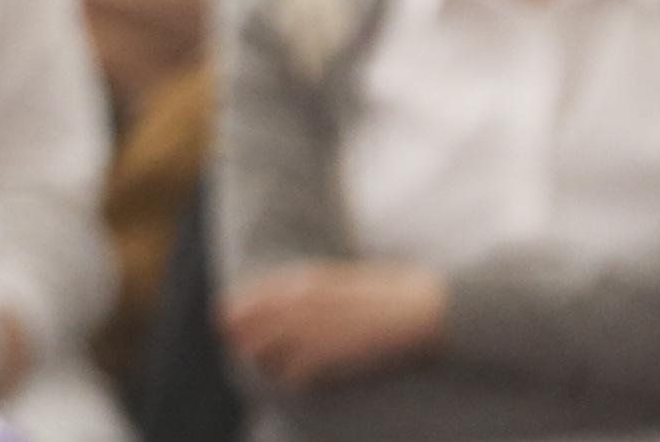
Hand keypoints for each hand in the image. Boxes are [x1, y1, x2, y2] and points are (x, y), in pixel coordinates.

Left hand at [222, 262, 448, 390]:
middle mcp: (297, 305)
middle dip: (244, 343)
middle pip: (242, 329)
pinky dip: (293, 382)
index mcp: (301, 283)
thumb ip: (312, 287)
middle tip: (254, 355)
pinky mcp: (329, 357)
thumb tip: (295, 294)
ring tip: (279, 370)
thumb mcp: (342, 278)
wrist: (424, 308)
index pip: (243, 302)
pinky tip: (305, 382)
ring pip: (260, 355)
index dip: (235, 319)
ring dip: (265, 364)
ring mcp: (311, 331)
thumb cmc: (391, 292)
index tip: (234, 329)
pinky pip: (292, 377)